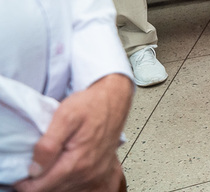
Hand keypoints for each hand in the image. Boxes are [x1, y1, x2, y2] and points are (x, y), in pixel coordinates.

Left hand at [14, 74, 131, 191]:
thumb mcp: (64, 116)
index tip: (23, 171)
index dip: (26, 182)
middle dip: (38, 182)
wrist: (114, 100)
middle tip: (35, 163)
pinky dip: (65, 182)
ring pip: (63, 190)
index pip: (41, 187)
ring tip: (48, 164)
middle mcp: (89, 173)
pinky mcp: (99, 172)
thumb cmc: (91, 105)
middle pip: (51, 191)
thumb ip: (48, 144)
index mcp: (78, 162)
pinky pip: (77, 187)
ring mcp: (95, 174)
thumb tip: (35, 169)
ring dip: (51, 182)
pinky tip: (61, 169)